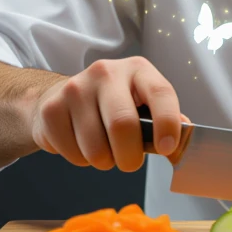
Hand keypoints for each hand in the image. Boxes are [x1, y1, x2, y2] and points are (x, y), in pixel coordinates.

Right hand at [30, 57, 189, 172]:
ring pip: (96, 148)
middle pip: (123, 125)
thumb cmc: (112, 104)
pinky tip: (80, 144)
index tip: (167, 148)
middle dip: (130, 158)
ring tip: (103, 150)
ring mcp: (75, 88)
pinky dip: (81, 160)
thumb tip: (180, 147)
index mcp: (138, 69)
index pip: (160, 93)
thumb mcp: (143, 103)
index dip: (167, 123)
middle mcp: (106, 72)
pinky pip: (72, 153)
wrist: (60, 96)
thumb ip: (165, 122)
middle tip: (129, 162)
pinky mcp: (51, 109)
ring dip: (104, 162)